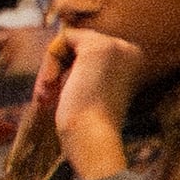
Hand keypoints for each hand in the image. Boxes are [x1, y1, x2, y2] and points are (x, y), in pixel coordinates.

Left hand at [42, 21, 152, 179]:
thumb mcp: (88, 93)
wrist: (94, 141)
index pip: (88, 52)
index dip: (68, 72)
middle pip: (78, 44)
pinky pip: (63, 38)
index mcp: (132, 63)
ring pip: (69, 41)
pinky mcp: (97, 46)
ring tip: (47, 94)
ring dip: (52, 67)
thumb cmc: (87, 127)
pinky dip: (50, 61)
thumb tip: (61, 55)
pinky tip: (51, 84)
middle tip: (47, 96)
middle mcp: (128, 50)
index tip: (58, 97)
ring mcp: (115, 46)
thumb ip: (83, 71)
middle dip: (58, 69)